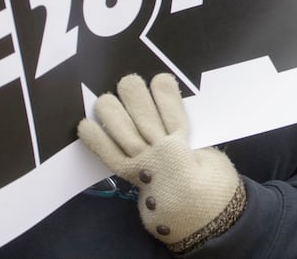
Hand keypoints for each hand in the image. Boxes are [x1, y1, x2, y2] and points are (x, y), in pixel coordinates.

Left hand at [78, 73, 244, 252]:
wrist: (199, 218)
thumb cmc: (211, 184)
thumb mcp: (210, 156)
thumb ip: (192, 140)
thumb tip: (173, 123)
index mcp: (185, 144)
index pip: (172, 111)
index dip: (164, 92)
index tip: (160, 78)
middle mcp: (161, 152)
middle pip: (144, 118)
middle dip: (134, 96)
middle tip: (128, 81)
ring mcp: (143, 164)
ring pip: (123, 133)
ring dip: (111, 113)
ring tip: (105, 99)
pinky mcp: (129, 176)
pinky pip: (109, 155)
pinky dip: (95, 140)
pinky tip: (85, 125)